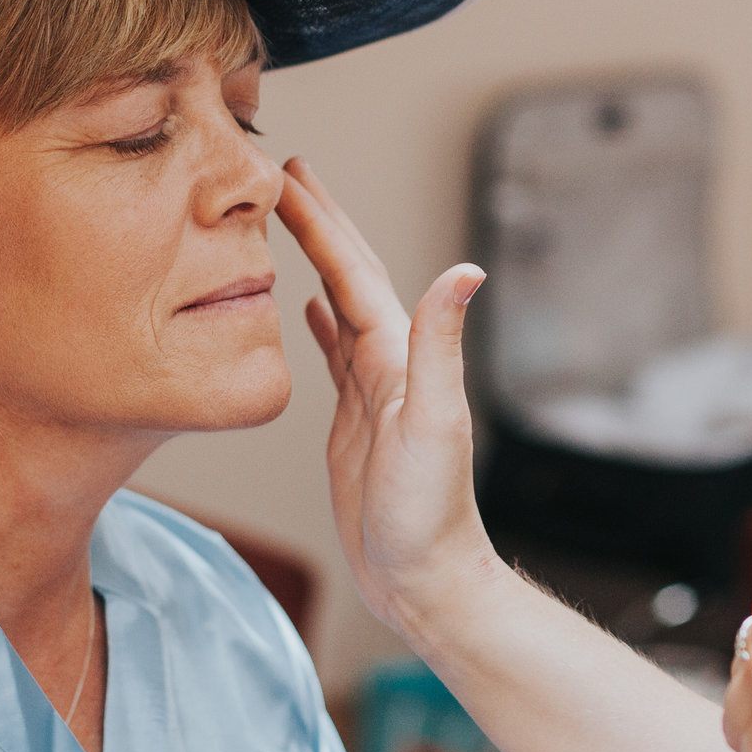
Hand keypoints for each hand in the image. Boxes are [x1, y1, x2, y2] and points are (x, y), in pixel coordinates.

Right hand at [275, 157, 498, 639]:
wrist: (424, 578)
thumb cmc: (429, 512)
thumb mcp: (433, 422)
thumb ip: (442, 345)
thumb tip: (467, 270)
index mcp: (398, 355)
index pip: (351, 272)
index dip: (319, 220)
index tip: (287, 175)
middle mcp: (388, 362)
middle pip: (347, 275)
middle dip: (318, 222)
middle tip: (285, 173)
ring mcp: (371, 390)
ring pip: (337, 305)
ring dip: (315, 261)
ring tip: (289, 221)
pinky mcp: (355, 420)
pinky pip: (333, 353)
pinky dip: (318, 320)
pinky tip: (306, 307)